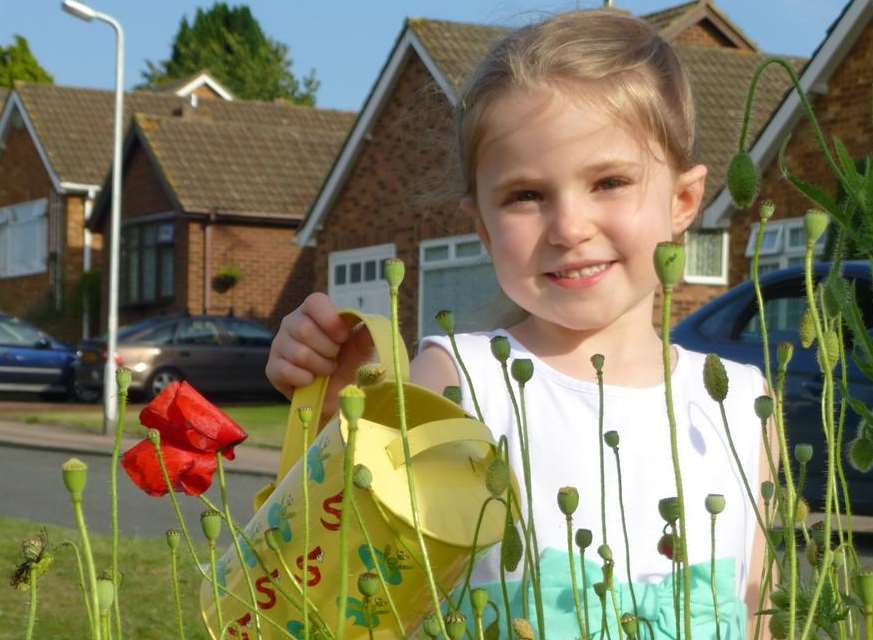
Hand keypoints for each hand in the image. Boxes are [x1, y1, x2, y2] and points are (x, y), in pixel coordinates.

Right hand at [266, 293, 373, 422]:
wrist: (336, 394)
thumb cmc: (348, 363)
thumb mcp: (362, 348)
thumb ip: (367, 334)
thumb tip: (370, 326)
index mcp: (314, 311)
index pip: (315, 302)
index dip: (330, 320)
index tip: (343, 338)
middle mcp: (292, 323)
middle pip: (305, 329)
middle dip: (328, 350)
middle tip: (335, 358)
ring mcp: (279, 345)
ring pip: (298, 353)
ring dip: (320, 366)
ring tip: (327, 370)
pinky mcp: (272, 368)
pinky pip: (286, 371)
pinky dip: (306, 379)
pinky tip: (312, 380)